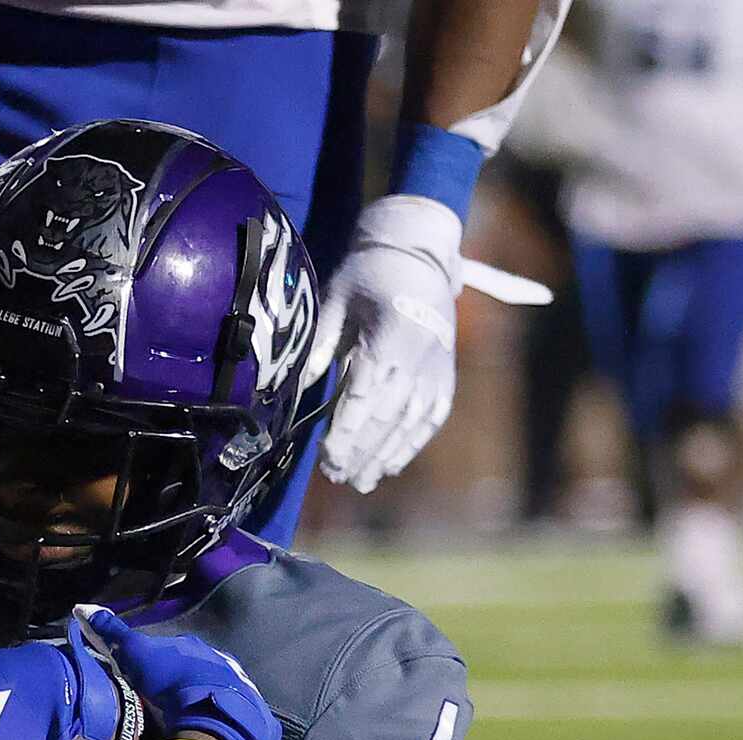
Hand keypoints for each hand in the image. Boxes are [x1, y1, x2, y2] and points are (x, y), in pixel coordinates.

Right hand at [72, 606, 272, 739]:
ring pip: (217, 689)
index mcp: (193, 647)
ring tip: (189, 718)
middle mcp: (219, 660)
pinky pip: (237, 712)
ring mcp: (238, 686)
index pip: (171, 650)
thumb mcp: (136, 655)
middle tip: (167, 701)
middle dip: (183, 680)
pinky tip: (215, 729)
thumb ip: (115, 634)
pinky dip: (225, 717)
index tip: (146, 678)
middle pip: (196, 668)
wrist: (211, 713)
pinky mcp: (251, 713)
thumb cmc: (170, 681)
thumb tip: (84, 608)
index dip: (156, 663)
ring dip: (204, 698)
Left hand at [311, 193, 465, 493]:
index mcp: (389, 336)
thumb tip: (297, 389)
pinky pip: (431, 418)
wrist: (420, 255)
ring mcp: (436, 369)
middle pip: (386, 418)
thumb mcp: (334, 299)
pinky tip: (391, 465)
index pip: (363, 396)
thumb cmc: (368, 275)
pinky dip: (412, 445)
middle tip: (337, 477)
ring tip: (361, 481)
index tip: (327, 458)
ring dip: (384, 456)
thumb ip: (319, 346)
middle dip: (361, 452)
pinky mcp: (446, 375)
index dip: (346, 433)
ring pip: (409, 424)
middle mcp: (417, 358)